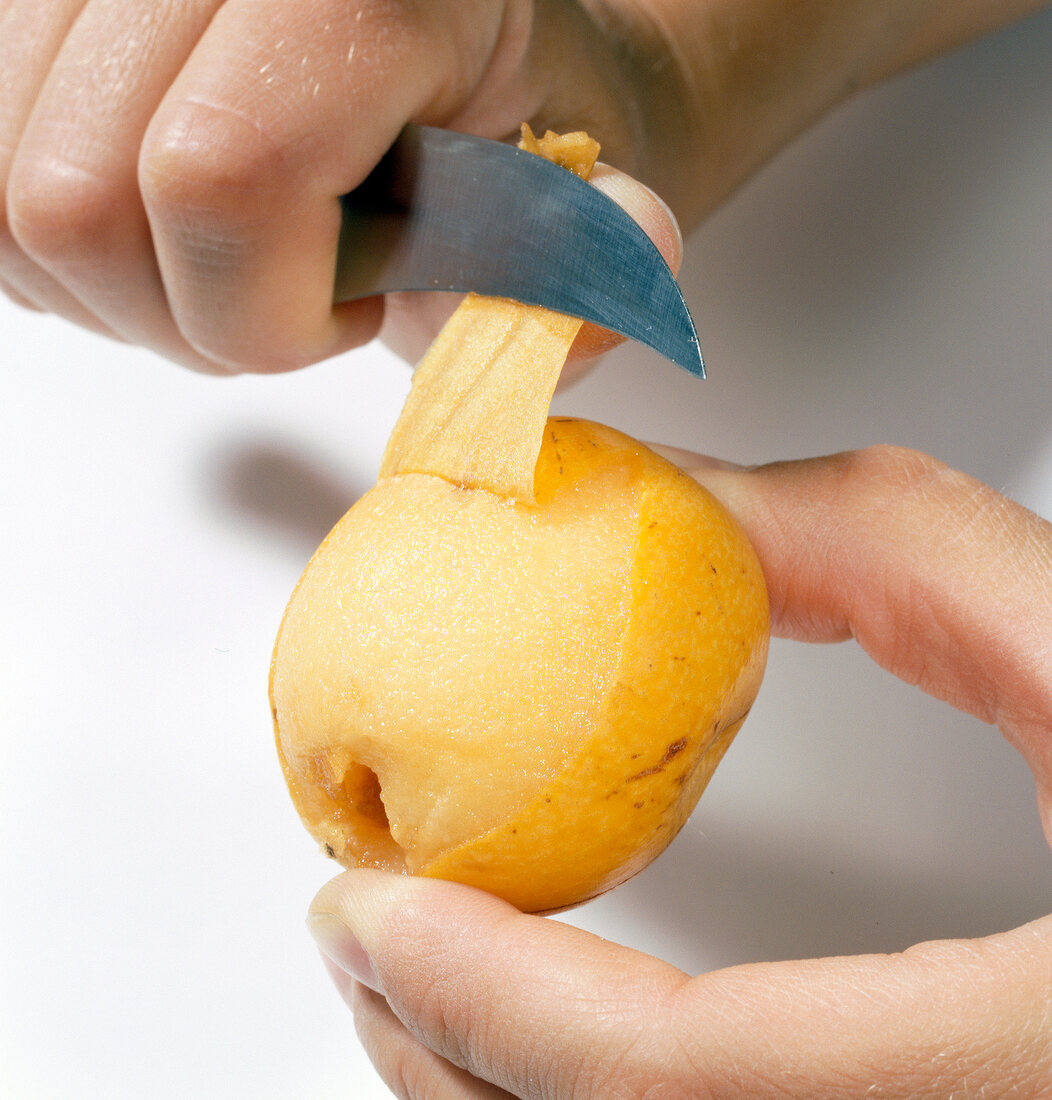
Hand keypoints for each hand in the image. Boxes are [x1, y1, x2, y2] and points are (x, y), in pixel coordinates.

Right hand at [0, 0, 681, 373]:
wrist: (455, 38)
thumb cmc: (506, 122)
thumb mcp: (563, 203)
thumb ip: (562, 283)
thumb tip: (570, 337)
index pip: (219, 181)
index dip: (271, 308)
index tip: (353, 306)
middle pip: (74, 206)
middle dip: (194, 317)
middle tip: (292, 291)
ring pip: (5, 202)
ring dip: (125, 289)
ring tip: (236, 254)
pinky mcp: (29, 12)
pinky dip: (68, 252)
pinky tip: (164, 228)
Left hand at [307, 444, 1051, 1097]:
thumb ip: (870, 546)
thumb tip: (675, 502)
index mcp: (1038, 1062)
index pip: (693, 1083)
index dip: (494, 1000)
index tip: (365, 905)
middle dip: (451, 1055)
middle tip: (358, 930)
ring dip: (494, 1085)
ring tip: (412, 968)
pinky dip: (585, 1092)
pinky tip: (539, 1013)